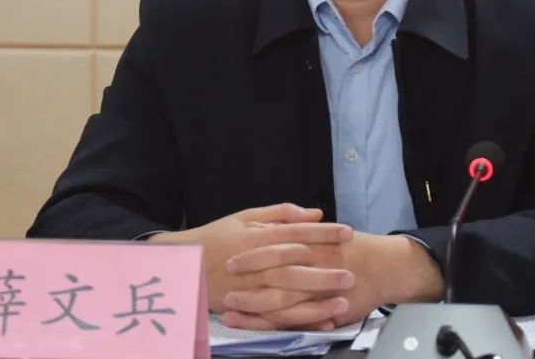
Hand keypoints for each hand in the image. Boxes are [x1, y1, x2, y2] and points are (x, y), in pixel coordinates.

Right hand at [148, 203, 353, 318]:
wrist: (182, 265)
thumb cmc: (216, 238)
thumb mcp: (246, 217)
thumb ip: (281, 214)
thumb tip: (315, 213)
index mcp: (257, 237)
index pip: (297, 232)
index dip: (324, 233)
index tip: (347, 233)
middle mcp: (256, 262)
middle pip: (295, 266)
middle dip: (325, 270)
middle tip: (351, 272)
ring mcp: (250, 287)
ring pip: (287, 294)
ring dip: (316, 299)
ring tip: (342, 300)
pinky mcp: (246, 306)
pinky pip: (276, 316)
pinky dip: (298, 319)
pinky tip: (320, 321)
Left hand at [221, 232, 443, 328]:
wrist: (384, 267)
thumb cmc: (354, 249)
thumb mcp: (326, 231)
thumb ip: (302, 224)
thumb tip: (282, 220)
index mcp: (308, 244)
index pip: (273, 247)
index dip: (250, 253)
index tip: (230, 255)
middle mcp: (308, 267)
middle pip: (269, 272)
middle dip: (245, 277)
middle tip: (223, 279)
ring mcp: (312, 291)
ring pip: (274, 299)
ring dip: (249, 303)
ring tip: (227, 304)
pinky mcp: (318, 310)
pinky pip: (287, 318)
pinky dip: (265, 321)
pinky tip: (247, 321)